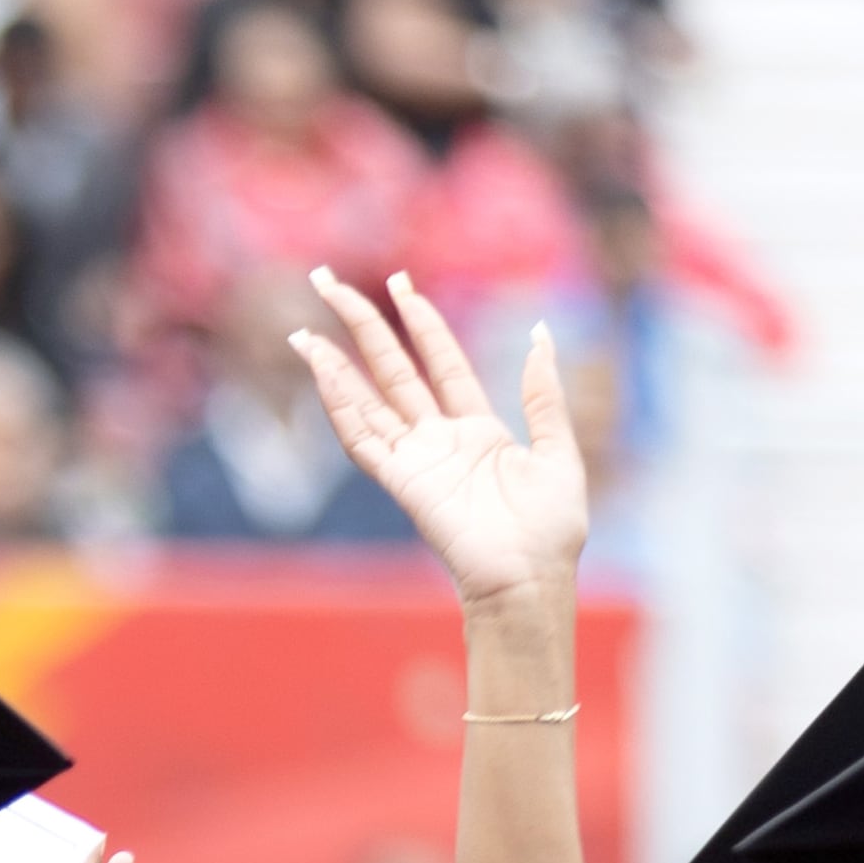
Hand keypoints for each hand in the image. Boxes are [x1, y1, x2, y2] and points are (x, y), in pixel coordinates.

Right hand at [294, 269, 585, 614]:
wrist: (530, 578)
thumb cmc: (551, 528)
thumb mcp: (559, 449)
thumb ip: (543, 394)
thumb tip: (539, 333)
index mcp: (477, 429)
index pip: (440, 362)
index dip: (422, 323)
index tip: (400, 284)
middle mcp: (438, 440)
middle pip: (391, 371)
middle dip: (361, 327)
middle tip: (330, 286)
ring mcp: (415, 461)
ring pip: (366, 402)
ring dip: (333, 367)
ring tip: (304, 333)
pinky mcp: (402, 484)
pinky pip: (364, 440)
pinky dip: (341, 408)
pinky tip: (324, 377)